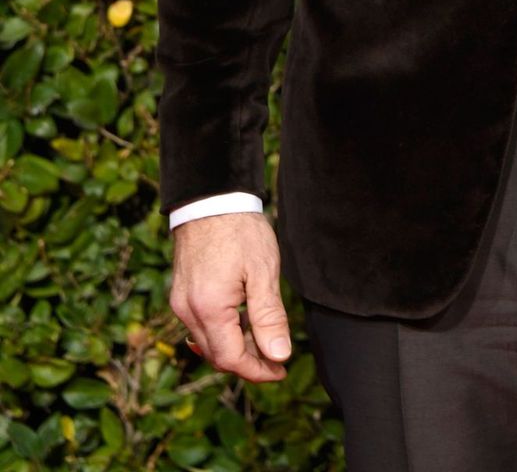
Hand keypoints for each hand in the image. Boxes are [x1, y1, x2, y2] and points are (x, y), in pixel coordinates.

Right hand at [168, 212, 291, 382]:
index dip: (258, 371)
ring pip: (207, 343)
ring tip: (262, 338)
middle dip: (248, 362)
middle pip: (217, 356)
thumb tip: (279, 355)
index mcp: (209, 309)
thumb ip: (269, 316)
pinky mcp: (180, 293)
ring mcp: (180, 303)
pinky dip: (221, 332)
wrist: (210, 199)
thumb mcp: (263, 272)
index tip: (280, 370)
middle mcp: (188, 311)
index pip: (231, 359)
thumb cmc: (240, 230)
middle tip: (276, 358)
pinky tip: (241, 321)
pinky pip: (199, 326)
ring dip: (234, 347)